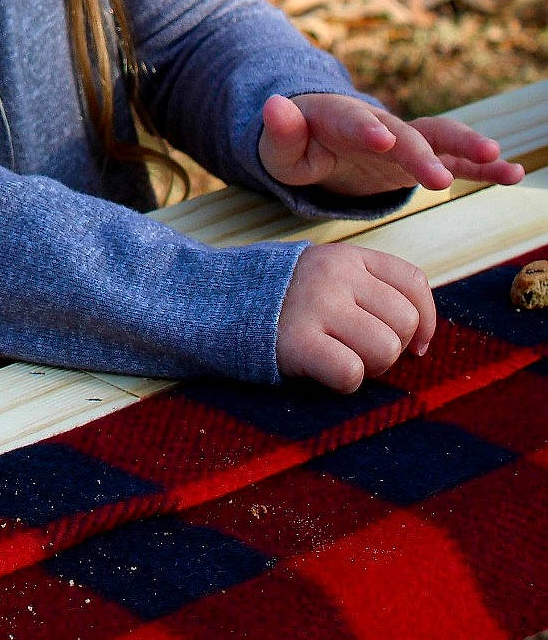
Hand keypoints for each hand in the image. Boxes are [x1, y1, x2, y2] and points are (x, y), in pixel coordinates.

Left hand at [258, 92, 523, 196]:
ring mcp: (403, 140)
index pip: (351, 120)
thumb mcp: (278, 149)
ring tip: (498, 158)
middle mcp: (378, 123)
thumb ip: (280, 131)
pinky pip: (455, 160)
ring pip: (439, 137)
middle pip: (403, 134)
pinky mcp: (420, 158)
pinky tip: (514, 172)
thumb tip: (274, 104)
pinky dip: (482, 166)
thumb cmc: (296, 148)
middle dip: (420, 153)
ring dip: (467, 146)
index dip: (366, 127)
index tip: (382, 138)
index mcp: (338, 117)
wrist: (320, 141)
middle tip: (437, 178)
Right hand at [277, 241, 436, 391]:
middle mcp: (336, 276)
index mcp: (347, 257)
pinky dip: (344, 382)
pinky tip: (323, 372)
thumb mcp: (324, 276)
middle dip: (391, 347)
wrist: (215, 304)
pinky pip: (351, 372)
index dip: (426, 321)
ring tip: (340, 359)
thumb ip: (368, 289)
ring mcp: (316, 306)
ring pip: (385, 348)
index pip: (414, 283)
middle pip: (405, 321)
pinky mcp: (297, 341)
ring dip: (369, 366)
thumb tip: (419, 338)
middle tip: (359, 352)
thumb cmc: (281, 300)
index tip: (414, 345)